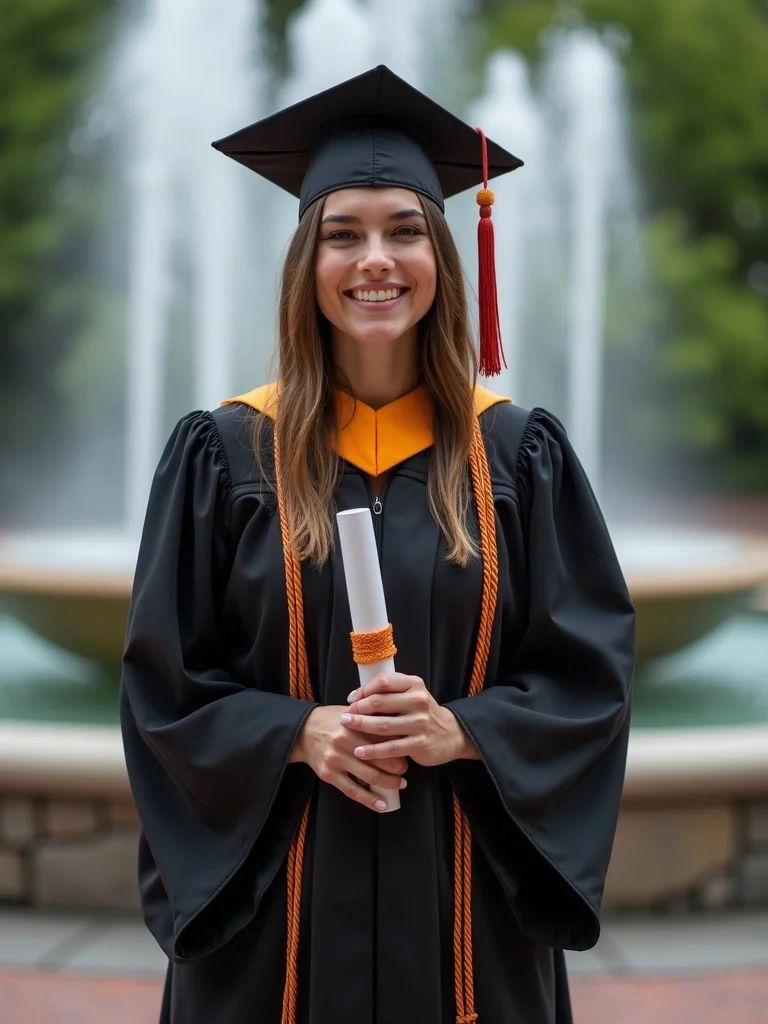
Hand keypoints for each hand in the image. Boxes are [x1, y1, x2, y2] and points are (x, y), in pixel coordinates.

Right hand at [290, 705, 408, 811]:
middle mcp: (346, 741)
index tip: (409, 750)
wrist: (302, 731)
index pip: (385, 736)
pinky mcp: (329, 774)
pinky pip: (353, 791)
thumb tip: (399, 727)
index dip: (401, 745)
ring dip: (390, 783)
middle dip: (399, 766)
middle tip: (406, 770)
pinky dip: (370, 800)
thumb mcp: (352, 711)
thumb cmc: (332, 720)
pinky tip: (382, 805)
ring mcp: (337, 759)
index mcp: (354, 723)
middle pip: (381, 757)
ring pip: (370, 776)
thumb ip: (372, 717)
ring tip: (400, 784)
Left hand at [341, 673, 478, 766]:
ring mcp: (420, 723)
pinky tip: (359, 752)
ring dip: (360, 727)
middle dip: (358, 709)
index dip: (364, 690)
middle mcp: (418, 701)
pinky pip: (390, 748)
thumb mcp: (411, 694)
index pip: (383, 682)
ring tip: (346, 729)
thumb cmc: (421, 712)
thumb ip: (388, 692)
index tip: (352, 700)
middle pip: (379, 702)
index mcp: (414, 684)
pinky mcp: (419, 743)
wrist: (451, 734)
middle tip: (344, 716)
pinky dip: (372, 750)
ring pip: (382, 725)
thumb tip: (355, 697)